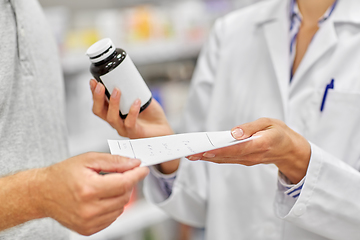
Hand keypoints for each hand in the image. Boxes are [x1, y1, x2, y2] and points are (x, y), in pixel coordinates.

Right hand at [32, 152, 148, 235]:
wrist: (43, 193)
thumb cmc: (63, 174)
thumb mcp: (88, 159)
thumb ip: (114, 161)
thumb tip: (133, 163)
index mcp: (88, 189)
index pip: (123, 183)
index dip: (136, 175)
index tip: (143, 169)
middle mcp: (89, 209)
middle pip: (124, 196)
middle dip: (127, 183)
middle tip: (122, 173)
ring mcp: (88, 222)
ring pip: (121, 207)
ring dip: (120, 195)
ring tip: (106, 186)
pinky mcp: (88, 230)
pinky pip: (112, 217)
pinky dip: (113, 206)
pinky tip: (102, 198)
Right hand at [90, 79, 172, 138]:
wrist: (163, 131)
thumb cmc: (152, 117)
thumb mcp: (140, 98)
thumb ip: (133, 90)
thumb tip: (128, 75)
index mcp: (115, 114)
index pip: (99, 105)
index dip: (94, 94)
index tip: (93, 81)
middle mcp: (116, 123)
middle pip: (100, 112)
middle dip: (97, 98)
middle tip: (100, 85)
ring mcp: (125, 129)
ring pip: (112, 118)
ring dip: (113, 103)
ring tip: (117, 90)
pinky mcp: (135, 133)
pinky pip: (130, 123)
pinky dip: (132, 111)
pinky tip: (136, 101)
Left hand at [187, 118, 310, 182]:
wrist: (290, 150)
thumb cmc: (279, 133)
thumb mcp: (269, 123)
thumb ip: (251, 127)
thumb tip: (234, 132)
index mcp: (260, 145)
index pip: (237, 148)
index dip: (221, 150)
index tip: (206, 150)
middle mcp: (252, 156)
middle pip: (227, 156)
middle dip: (207, 155)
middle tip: (190, 153)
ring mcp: (248, 160)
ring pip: (225, 160)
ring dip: (208, 158)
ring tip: (192, 154)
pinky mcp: (244, 161)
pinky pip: (228, 159)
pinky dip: (215, 158)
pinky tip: (203, 154)